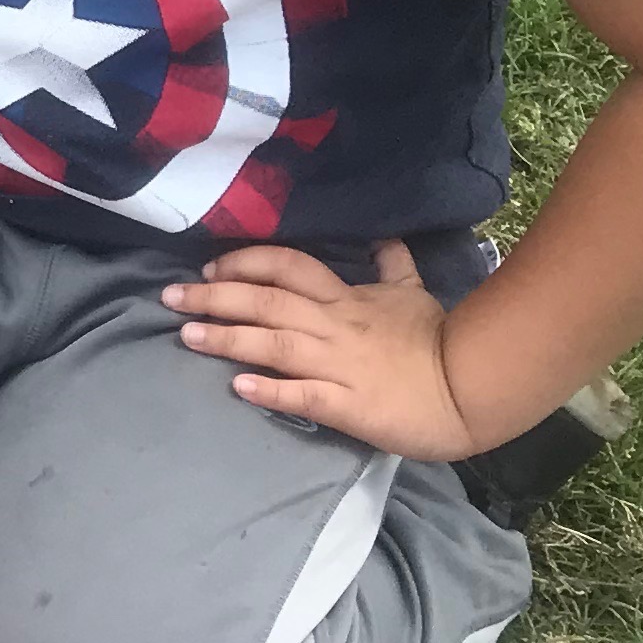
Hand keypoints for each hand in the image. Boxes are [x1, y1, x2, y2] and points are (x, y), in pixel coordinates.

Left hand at [162, 241, 478, 461]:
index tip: (210, 267)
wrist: (471, 388)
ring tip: (187, 335)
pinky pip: (305, 395)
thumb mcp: (413, 292)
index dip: (245, 263)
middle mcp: (335, 326)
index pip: (287, 267)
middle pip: (267, 301)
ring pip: (274, 343)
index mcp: (346, 298)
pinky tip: (238, 387)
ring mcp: (340, 365)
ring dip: (227, 338)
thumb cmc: (438, 339)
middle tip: (170, 297)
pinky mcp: (350, 405)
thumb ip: (392, 264)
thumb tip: (384, 236)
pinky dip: (271, 390)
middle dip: (215, 297)